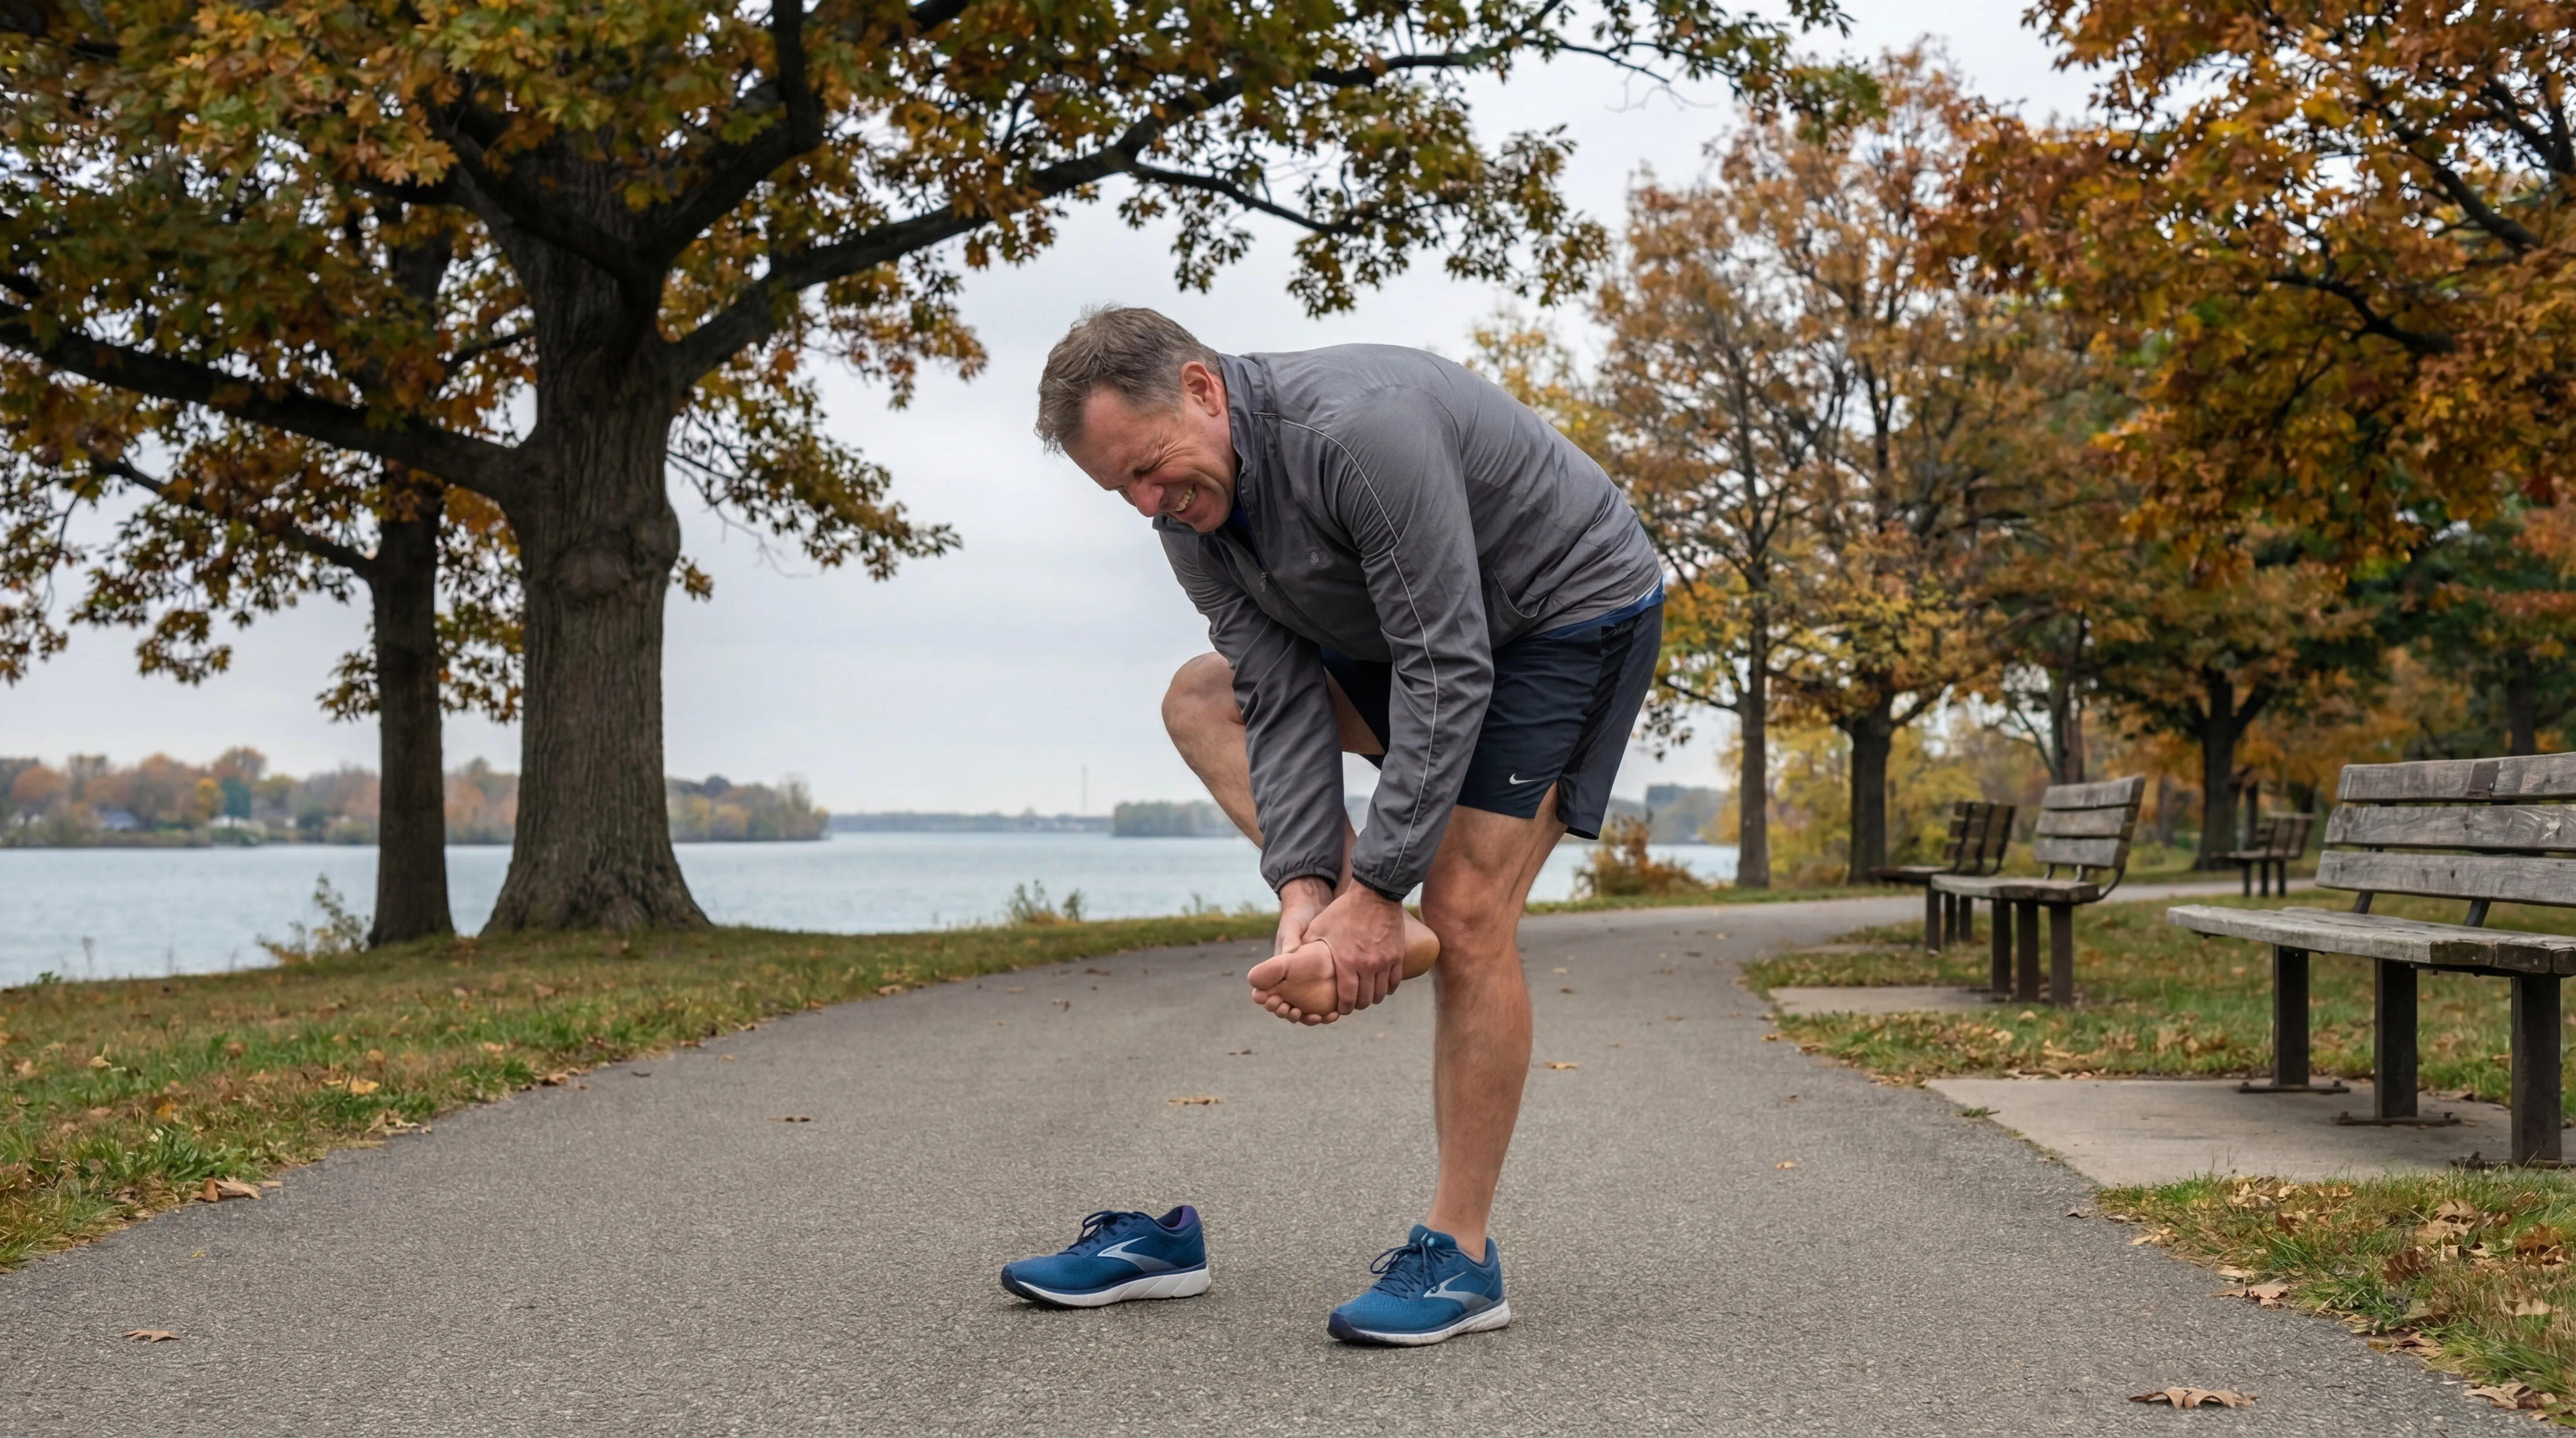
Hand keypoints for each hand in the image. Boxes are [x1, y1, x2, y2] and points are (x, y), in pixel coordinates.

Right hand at [1249, 878, 1339, 1024]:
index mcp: (1279, 970)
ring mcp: (1307, 983)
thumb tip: (1288, 957)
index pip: (1269, 994)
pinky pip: (1322, 1004)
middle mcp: (1291, 979)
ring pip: (1305, 1009)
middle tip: (1299, 1014)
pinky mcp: (1324, 983)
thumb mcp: (1292, 929)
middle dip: (1292, 1014)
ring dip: (1309, 1017)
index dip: (1273, 1004)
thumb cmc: (1298, 918)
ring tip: (1321, 1018)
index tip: (1280, 1006)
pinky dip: (1325, 1012)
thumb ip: (1289, 944)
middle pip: (1287, 1006)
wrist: (1316, 907)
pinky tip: (1334, 1013)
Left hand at [1304, 885, 1407, 1015]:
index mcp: (1346, 963)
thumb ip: (1306, 947)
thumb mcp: (1318, 928)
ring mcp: (1384, 962)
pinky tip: (1382, 987)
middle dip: (1358, 1005)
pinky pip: (1394, 981)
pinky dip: (1388, 988)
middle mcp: (1367, 966)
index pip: (1347, 998)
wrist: (1373, 894)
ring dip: (1373, 998)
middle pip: (1365, 999)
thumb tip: (1291, 960)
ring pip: (1381, 993)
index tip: (1341, 1009)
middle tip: (1354, 1004)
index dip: (1344, 1008)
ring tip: (1367, 996)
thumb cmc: (1342, 911)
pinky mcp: (1397, 955)